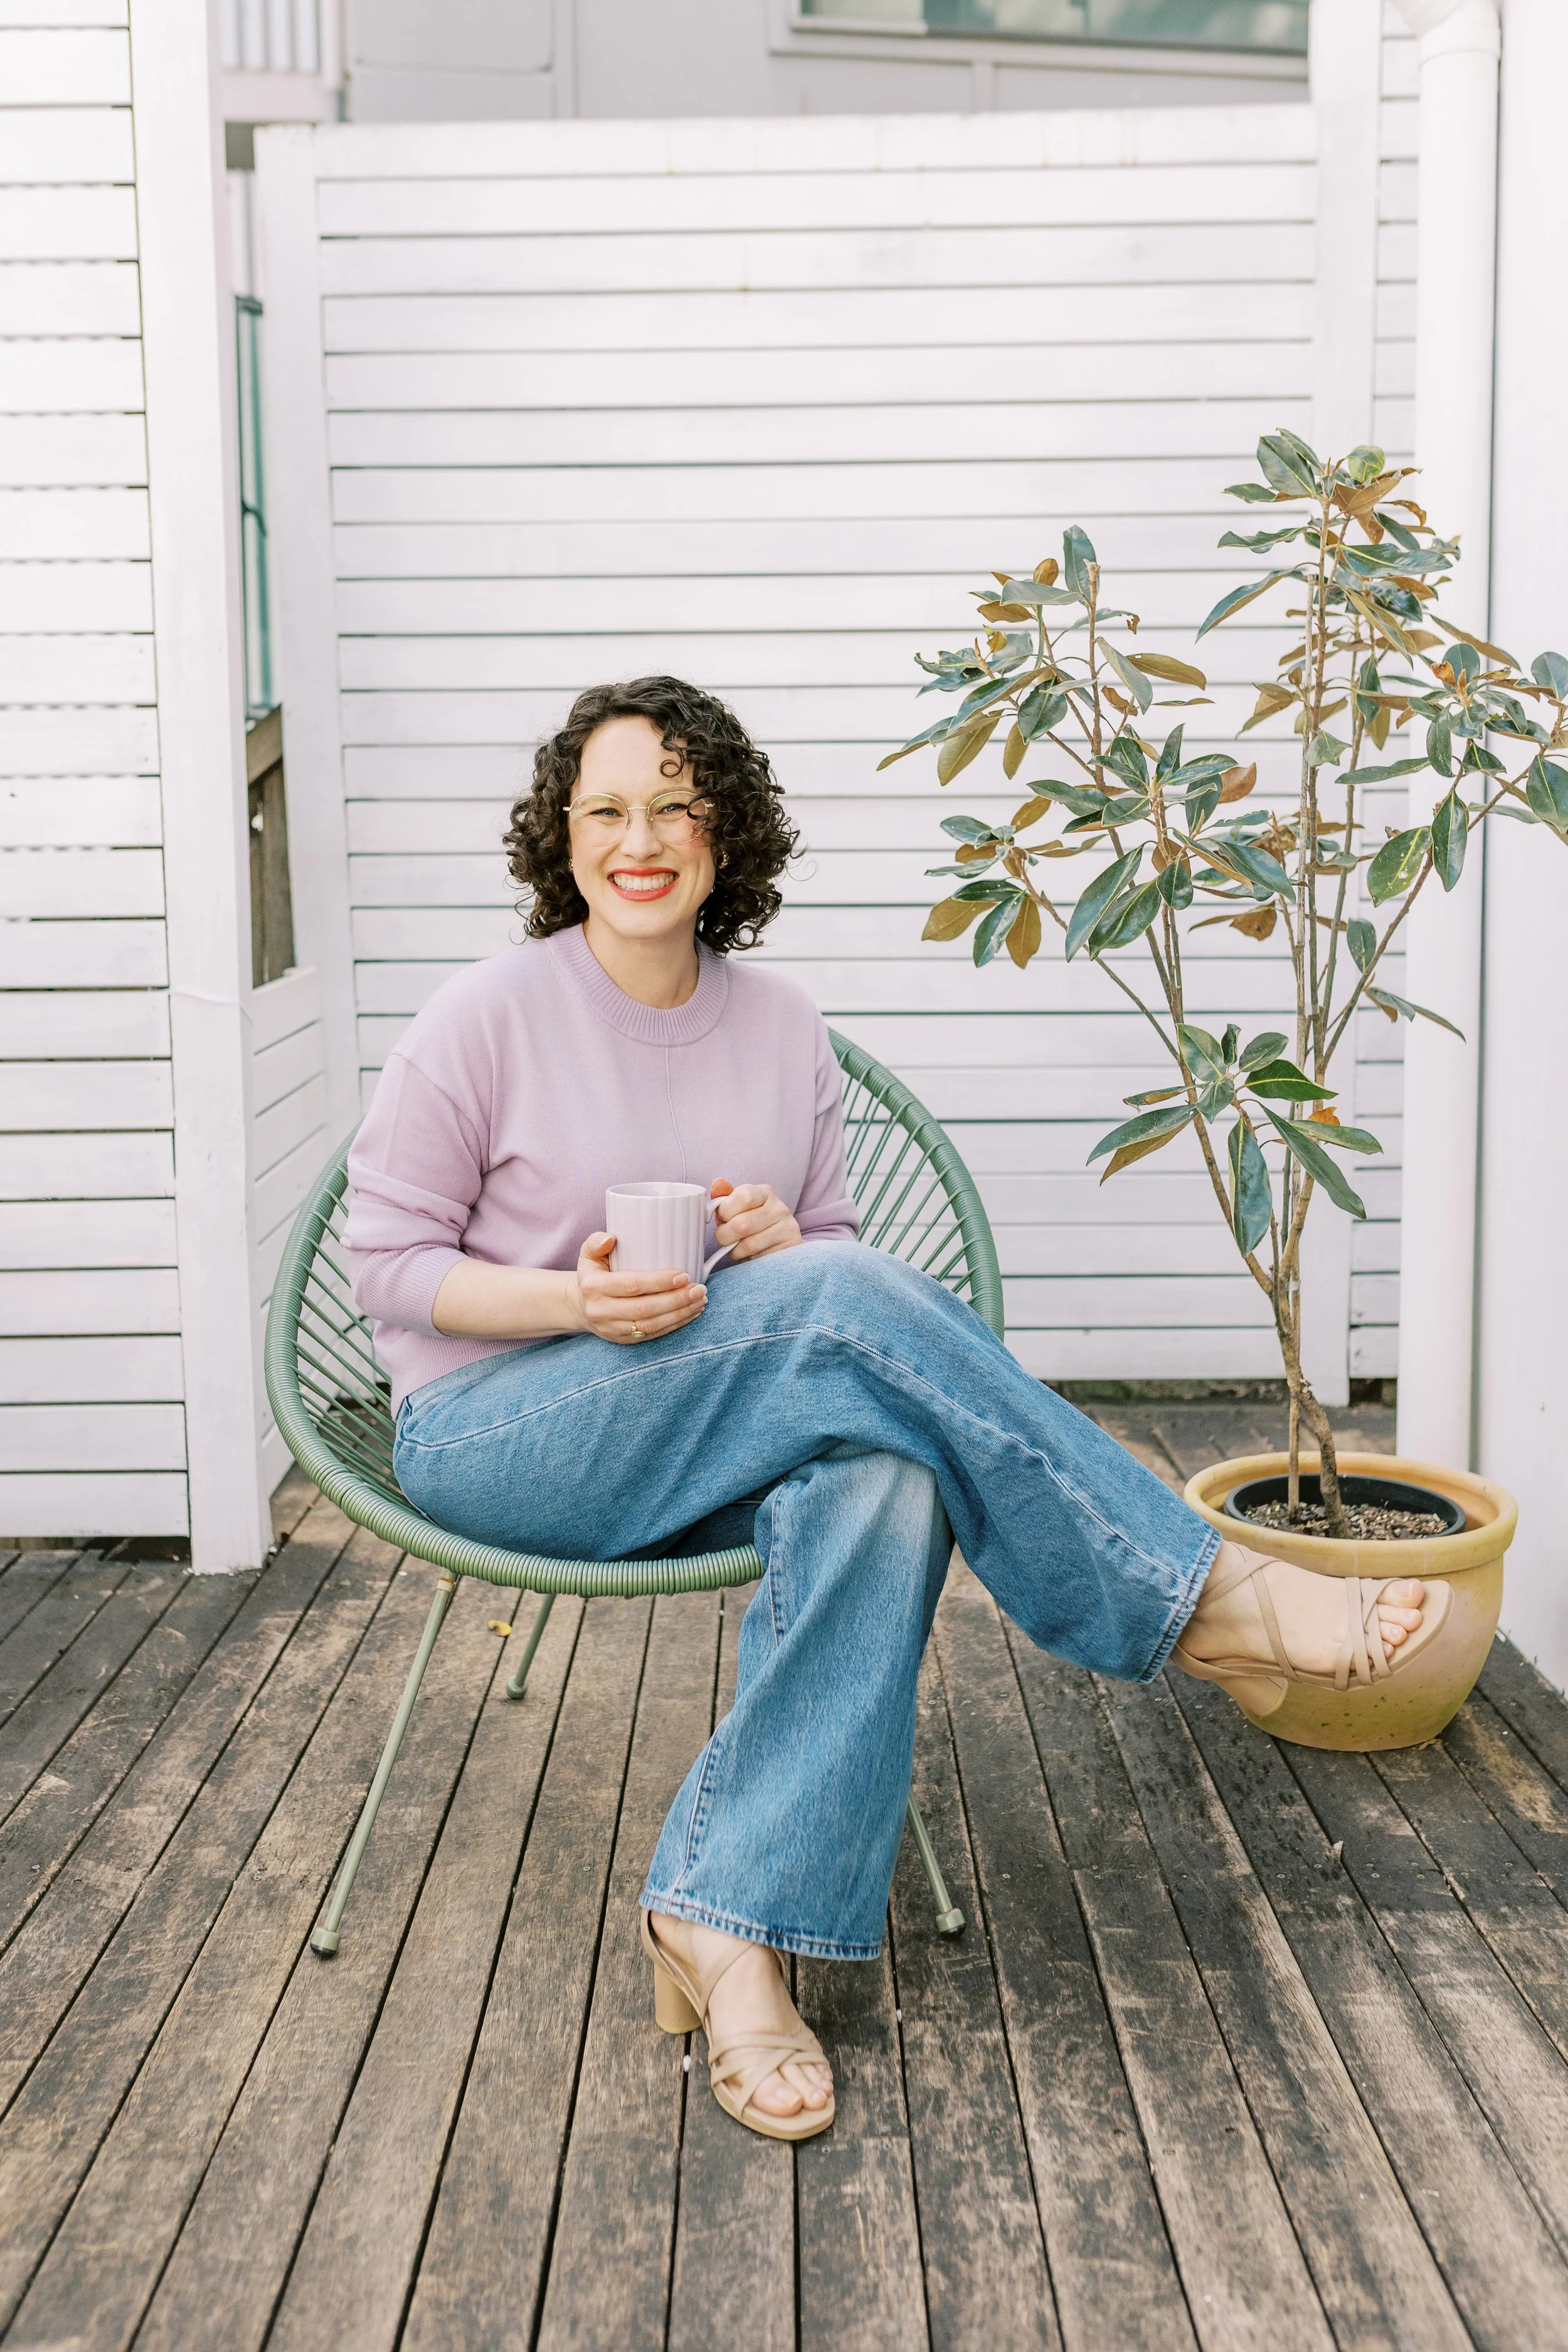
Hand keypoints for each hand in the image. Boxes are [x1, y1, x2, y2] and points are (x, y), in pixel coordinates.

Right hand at [572, 1233, 707, 1344]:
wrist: (580, 1305)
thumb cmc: (592, 1274)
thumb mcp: (588, 1254)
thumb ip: (596, 1242)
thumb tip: (611, 1238)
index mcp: (594, 1287)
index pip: (631, 1285)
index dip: (659, 1282)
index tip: (684, 1275)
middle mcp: (601, 1310)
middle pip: (645, 1309)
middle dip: (676, 1300)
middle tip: (699, 1289)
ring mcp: (612, 1328)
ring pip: (651, 1325)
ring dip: (680, 1314)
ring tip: (700, 1300)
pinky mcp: (623, 1340)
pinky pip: (653, 1334)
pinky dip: (675, 1325)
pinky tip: (691, 1313)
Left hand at [710, 1178, 801, 1263]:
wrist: (783, 1243)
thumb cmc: (754, 1223)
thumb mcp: (739, 1208)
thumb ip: (725, 1197)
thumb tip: (717, 1184)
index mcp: (764, 1192)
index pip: (743, 1197)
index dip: (725, 1212)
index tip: (722, 1219)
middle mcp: (779, 1208)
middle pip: (742, 1224)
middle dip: (725, 1235)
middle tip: (725, 1238)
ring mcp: (787, 1228)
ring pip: (749, 1244)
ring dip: (736, 1251)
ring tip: (738, 1248)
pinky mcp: (789, 1248)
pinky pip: (760, 1259)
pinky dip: (749, 1261)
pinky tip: (752, 1255)